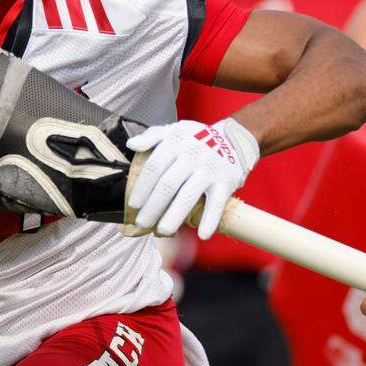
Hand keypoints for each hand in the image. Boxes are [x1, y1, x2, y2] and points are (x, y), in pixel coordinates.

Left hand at [125, 118, 258, 238]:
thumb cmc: (196, 138)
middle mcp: (192, 155)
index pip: (154, 167)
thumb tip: (131, 145)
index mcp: (175, 143)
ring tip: (162, 231)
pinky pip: (217, 204)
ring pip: (188, 196)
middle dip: (153, 206)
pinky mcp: (226, 182)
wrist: (233, 139)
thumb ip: (151, 136)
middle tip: (142, 222)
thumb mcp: (173, 130)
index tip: (133, 205)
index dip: (142, 188)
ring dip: (174, 216)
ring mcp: (209, 169)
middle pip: (168, 185)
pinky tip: (202, 235)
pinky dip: (210, 220)